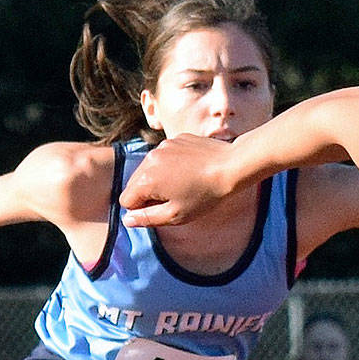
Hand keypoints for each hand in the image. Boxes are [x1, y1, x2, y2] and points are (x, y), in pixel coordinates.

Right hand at [118, 134, 235, 226]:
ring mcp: (162, 147)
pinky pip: (164, 156)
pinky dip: (172, 164)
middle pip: (135, 183)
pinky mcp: (175, 139)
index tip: (163, 209)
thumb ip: (148, 218)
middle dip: (149, 193)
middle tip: (175, 198)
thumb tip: (127, 220)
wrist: (232, 166)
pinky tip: (191, 170)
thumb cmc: (206, 195)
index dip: (142, 210)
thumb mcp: (177, 215)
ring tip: (184, 184)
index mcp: (146, 180)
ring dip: (159, 178)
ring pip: (149, 168)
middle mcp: (148, 160)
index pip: (126, 200)